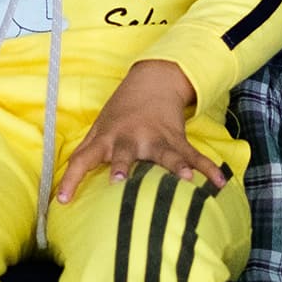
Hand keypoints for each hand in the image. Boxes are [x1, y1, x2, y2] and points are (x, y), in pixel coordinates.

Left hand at [55, 60, 224, 202]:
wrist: (152, 81)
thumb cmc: (120, 113)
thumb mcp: (98, 128)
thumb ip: (85, 155)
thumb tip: (63, 188)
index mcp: (106, 138)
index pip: (82, 159)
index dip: (71, 178)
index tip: (62, 200)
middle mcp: (129, 138)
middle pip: (124, 153)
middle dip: (121, 166)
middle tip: (119, 181)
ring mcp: (155, 138)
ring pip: (164, 154)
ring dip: (175, 166)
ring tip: (186, 179)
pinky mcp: (177, 139)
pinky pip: (194, 156)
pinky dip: (208, 169)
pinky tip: (219, 184)